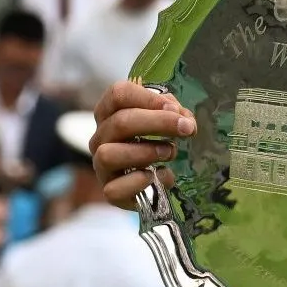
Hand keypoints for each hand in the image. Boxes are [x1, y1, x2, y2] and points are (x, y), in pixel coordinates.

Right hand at [91, 82, 195, 209]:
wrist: (154, 183)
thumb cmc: (156, 143)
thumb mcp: (165, 120)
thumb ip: (173, 113)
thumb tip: (181, 117)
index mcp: (110, 113)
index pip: (118, 94)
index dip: (148, 98)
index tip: (175, 109)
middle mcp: (100, 138)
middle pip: (120, 122)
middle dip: (158, 123)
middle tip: (186, 128)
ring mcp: (101, 166)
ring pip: (109, 154)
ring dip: (145, 152)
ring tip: (169, 153)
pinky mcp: (110, 192)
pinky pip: (114, 189)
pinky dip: (138, 182)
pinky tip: (157, 176)